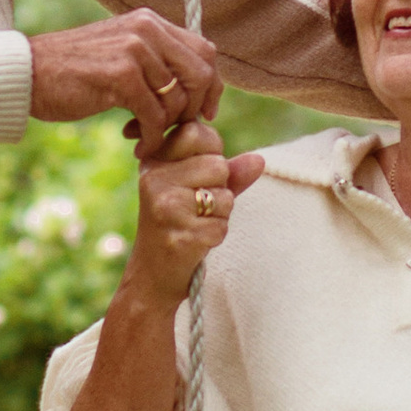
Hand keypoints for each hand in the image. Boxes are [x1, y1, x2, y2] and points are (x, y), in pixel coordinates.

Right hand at [29, 8, 222, 154]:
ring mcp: (134, 50)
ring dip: (166, 127)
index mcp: (150, 22)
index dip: (211, 86)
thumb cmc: (72, 71)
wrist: (27, 74)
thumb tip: (191, 85)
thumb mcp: (119, 52)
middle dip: (195, 108)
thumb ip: (153, 59)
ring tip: (144, 136)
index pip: (205, 51)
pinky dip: (151, 137)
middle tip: (176, 129)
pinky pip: (155, 116)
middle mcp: (147, 29)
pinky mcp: (121, 76)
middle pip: (202, 73)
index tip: (203, 112)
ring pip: (177, 100)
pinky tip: (137, 144)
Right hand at [123, 119, 263, 306]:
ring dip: (220, 214)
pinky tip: (195, 241)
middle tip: (195, 208)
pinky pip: (222, 225)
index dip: (212, 153)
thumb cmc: (176, 227)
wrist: (151, 277)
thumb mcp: (195, 192)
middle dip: (219, 188)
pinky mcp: (181, 235)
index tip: (197, 176)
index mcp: (155, 163)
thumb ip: (228, 174)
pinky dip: (216, 235)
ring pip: (224, 196)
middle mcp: (156, 180)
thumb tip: (258, 160)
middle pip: (218, 165)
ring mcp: (166, 208)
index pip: (197, 133)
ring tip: (195, 224)